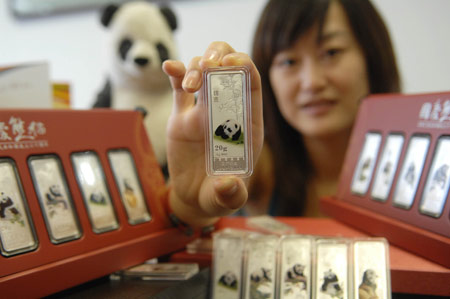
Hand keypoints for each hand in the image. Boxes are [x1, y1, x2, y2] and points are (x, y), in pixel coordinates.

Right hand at [162, 42, 262, 227]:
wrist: (194, 196)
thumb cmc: (217, 196)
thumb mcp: (227, 199)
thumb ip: (230, 194)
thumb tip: (226, 184)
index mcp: (246, 124)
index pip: (251, 86)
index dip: (245, 67)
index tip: (232, 61)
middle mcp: (227, 111)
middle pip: (228, 68)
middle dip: (220, 56)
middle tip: (208, 65)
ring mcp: (204, 110)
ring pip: (203, 72)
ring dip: (196, 68)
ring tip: (189, 87)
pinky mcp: (182, 114)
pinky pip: (179, 86)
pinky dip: (176, 72)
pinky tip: (170, 67)